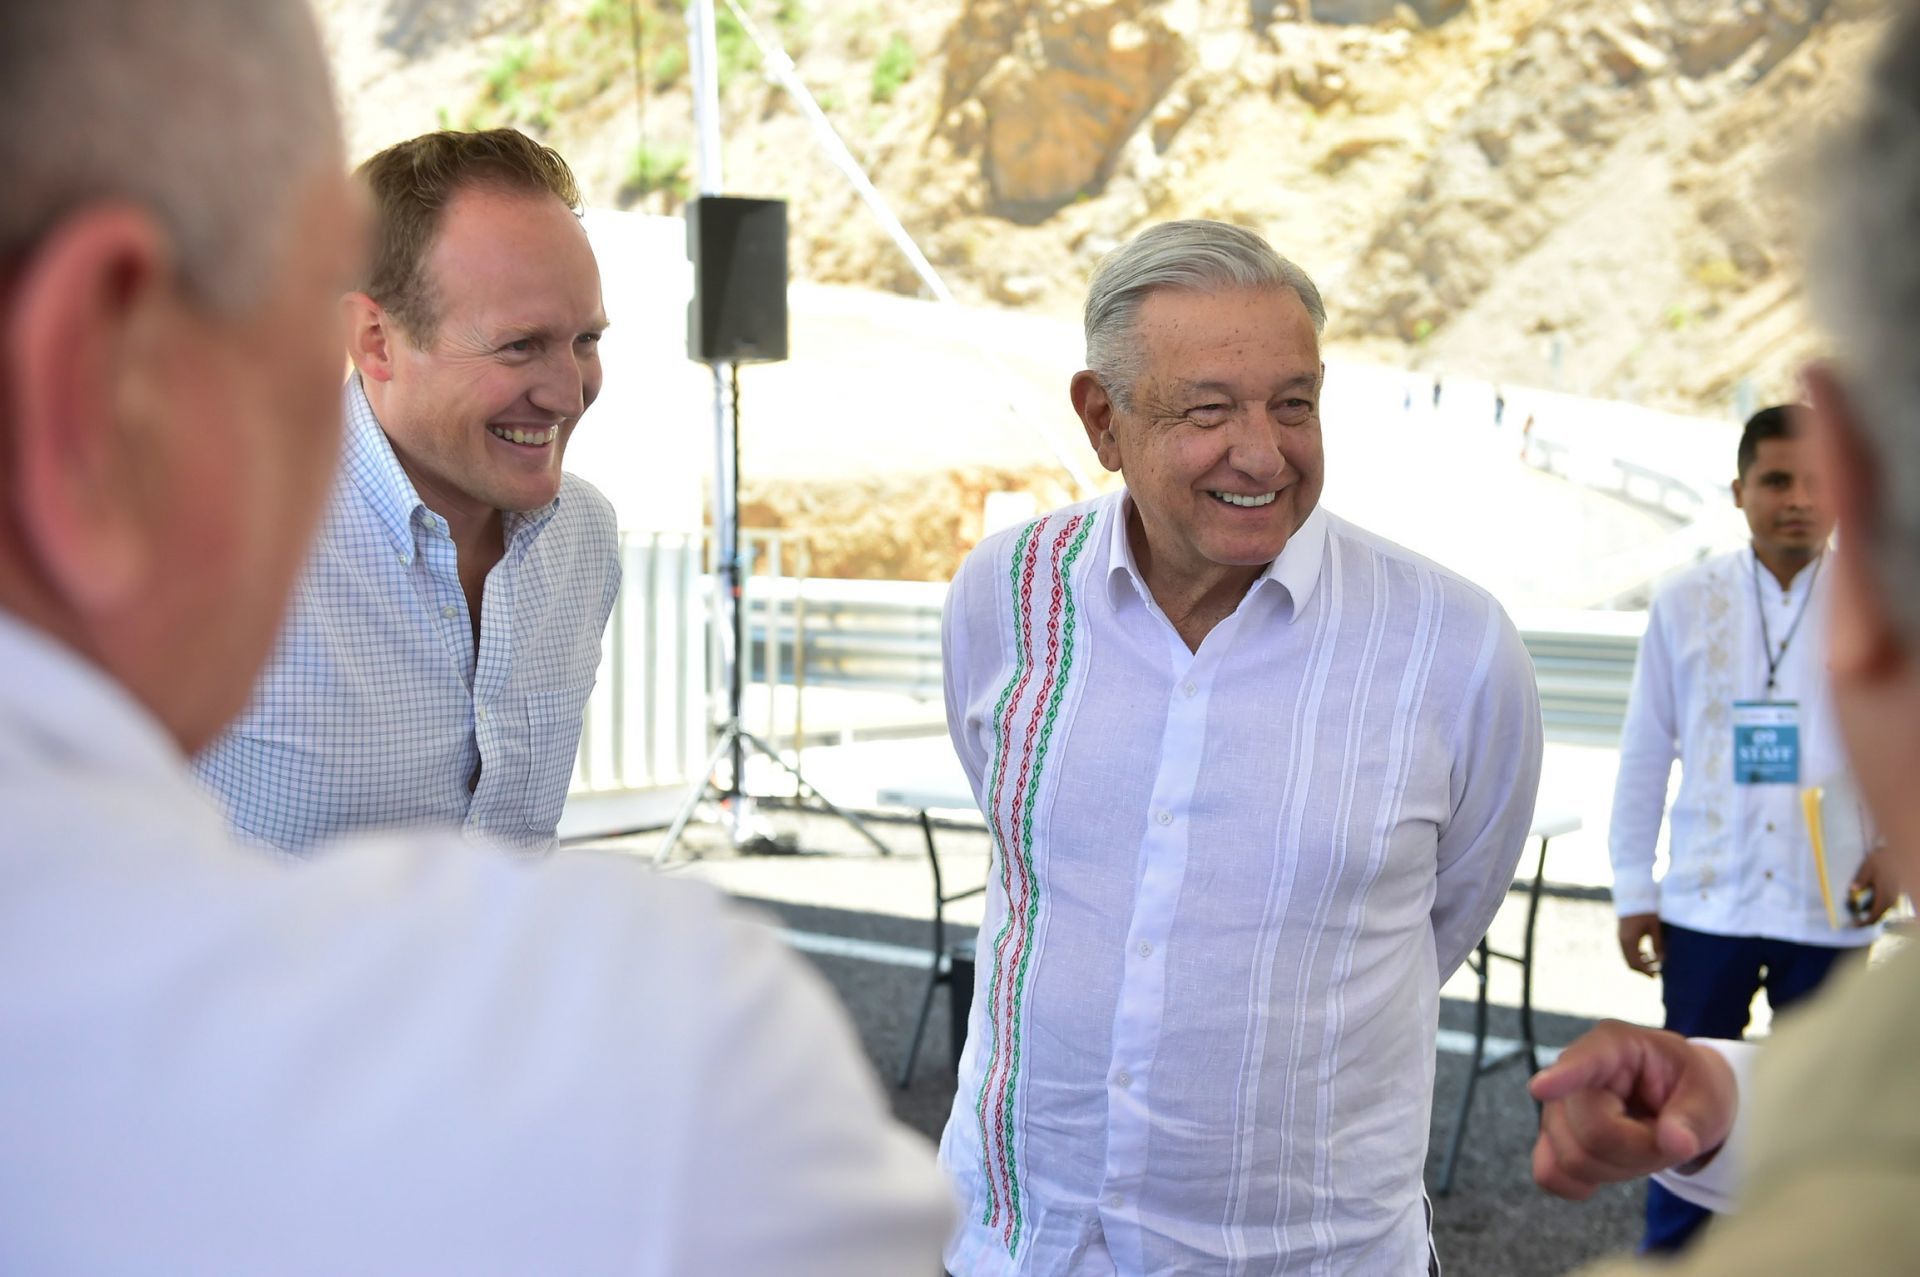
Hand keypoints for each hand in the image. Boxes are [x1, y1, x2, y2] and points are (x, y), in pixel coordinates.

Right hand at [1529, 1020, 1736, 1201]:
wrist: (1676, 1098)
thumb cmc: (1690, 1087)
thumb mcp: (1707, 1096)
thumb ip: (1692, 1119)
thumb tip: (1676, 1143)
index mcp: (1615, 1045)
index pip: (1585, 1061)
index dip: (1563, 1077)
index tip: (1540, 1089)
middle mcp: (1574, 1070)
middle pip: (1593, 1132)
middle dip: (1638, 1150)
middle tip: (1666, 1138)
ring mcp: (1556, 1105)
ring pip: (1573, 1159)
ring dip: (1619, 1167)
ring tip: (1642, 1142)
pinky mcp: (1551, 1137)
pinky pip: (1549, 1173)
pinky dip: (1579, 1184)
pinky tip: (1608, 1170)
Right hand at [1616, 913, 1663, 975]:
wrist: (1633, 897)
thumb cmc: (1646, 911)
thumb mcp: (1654, 928)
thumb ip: (1658, 944)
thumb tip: (1662, 960)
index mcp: (1630, 941)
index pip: (1636, 963)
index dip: (1646, 971)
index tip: (1656, 976)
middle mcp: (1623, 941)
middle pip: (1630, 963)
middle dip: (1643, 969)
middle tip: (1657, 972)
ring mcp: (1621, 939)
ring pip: (1628, 958)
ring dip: (1640, 963)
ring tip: (1655, 961)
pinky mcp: (1622, 936)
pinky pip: (1627, 952)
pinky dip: (1637, 956)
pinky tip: (1647, 954)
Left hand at [1849, 848, 1899, 925]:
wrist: (1895, 855)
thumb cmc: (1881, 860)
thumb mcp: (1868, 868)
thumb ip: (1861, 879)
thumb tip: (1852, 889)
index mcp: (1885, 896)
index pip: (1874, 916)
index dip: (1864, 923)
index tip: (1852, 925)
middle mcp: (1891, 899)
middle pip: (1878, 916)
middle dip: (1865, 920)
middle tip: (1851, 921)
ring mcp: (1894, 897)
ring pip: (1881, 911)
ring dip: (1869, 913)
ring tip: (1854, 912)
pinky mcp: (1893, 894)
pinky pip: (1883, 905)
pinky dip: (1873, 907)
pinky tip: (1862, 904)